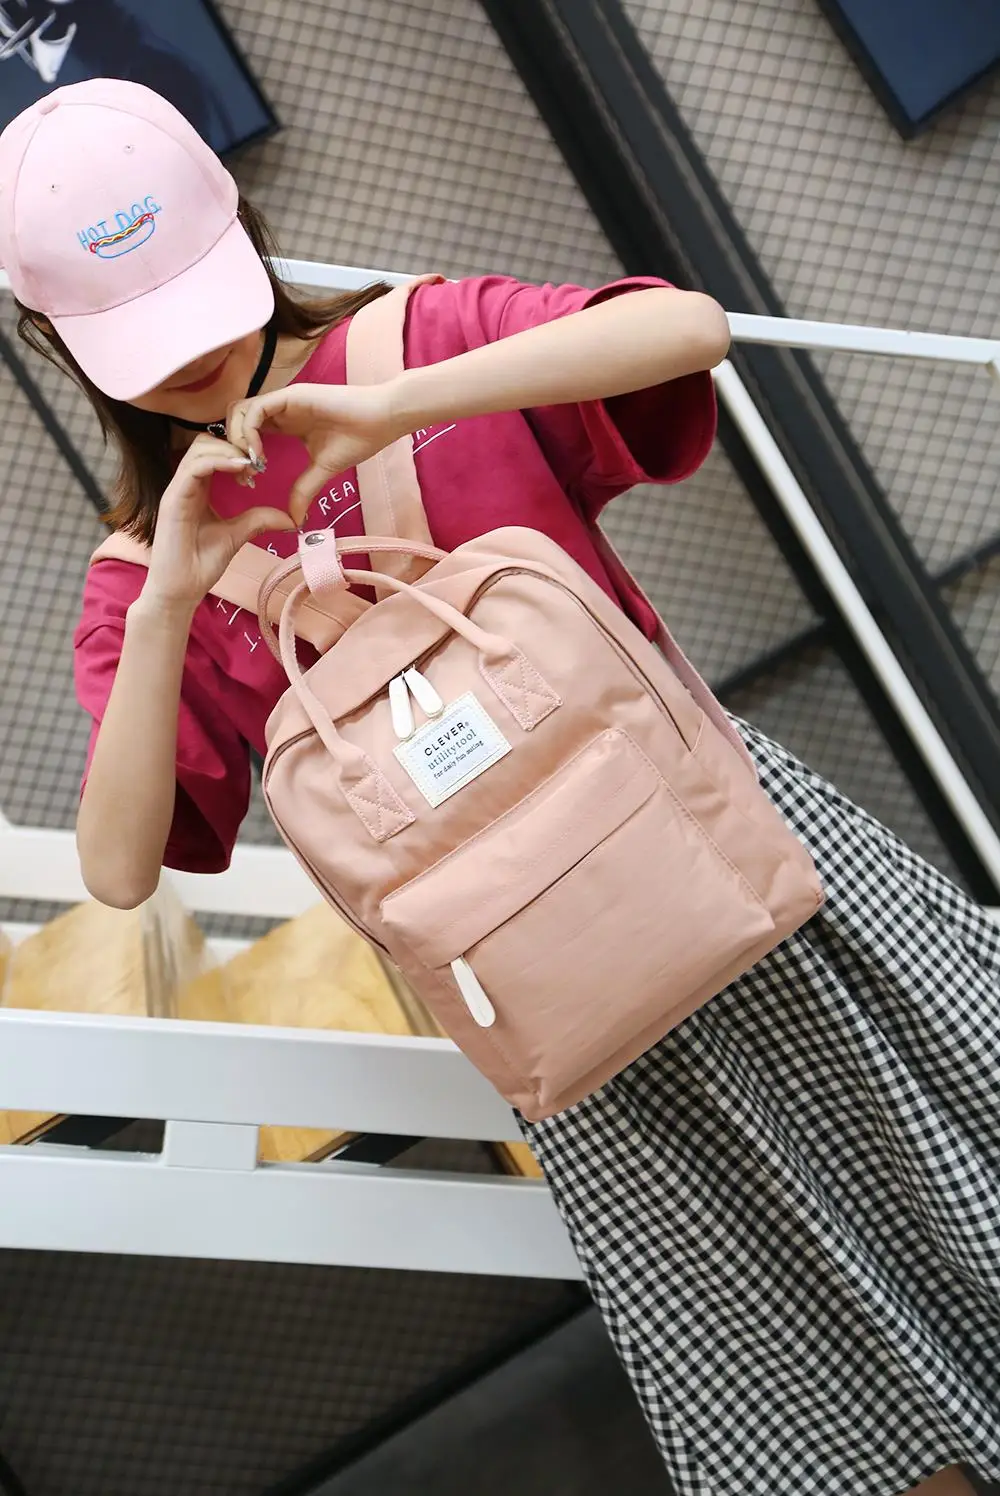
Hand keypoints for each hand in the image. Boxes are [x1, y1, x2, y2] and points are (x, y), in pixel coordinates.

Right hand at [144, 433, 294, 609]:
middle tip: (258, 463)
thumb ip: (258, 520)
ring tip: (251, 466)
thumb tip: (289, 518)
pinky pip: (193, 469)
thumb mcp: (237, 535)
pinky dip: (218, 462)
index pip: (213, 452)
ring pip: (199, 449)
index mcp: (198, 489)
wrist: (180, 589)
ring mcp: (177, 490)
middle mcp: (185, 485)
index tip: (260, 465)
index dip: (237, 451)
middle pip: (205, 442)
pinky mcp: (173, 500)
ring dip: (228, 451)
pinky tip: (240, 469)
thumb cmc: (201, 564)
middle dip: (234, 445)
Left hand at [226, 382, 404, 525]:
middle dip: (232, 447)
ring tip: (251, 464)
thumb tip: (295, 520)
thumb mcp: (324, 469)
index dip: (243, 455)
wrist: (382, 419)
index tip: (250, 480)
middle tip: (244, 473)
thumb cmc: (359, 438)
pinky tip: (260, 454)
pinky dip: (249, 432)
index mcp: (285, 422)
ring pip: (239, 411)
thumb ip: (305, 489)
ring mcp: (283, 401)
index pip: (249, 432)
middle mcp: (279, 409)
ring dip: (237, 439)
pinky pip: (255, 410)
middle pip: (236, 419)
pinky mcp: (290, 396)